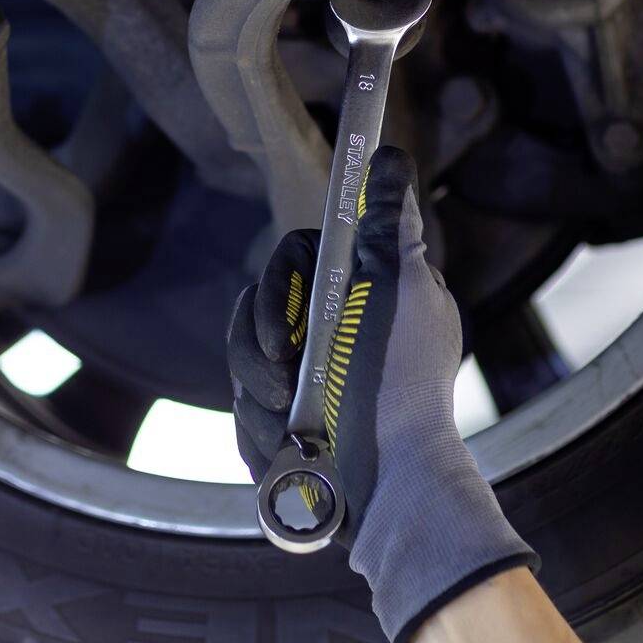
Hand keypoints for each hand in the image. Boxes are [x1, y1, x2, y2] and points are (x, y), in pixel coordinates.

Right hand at [226, 144, 536, 642]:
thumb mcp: (400, 289)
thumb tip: (391, 154)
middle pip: (256, 309)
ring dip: (260, 394)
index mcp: (358, 294)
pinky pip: (241, 414)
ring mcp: (302, 382)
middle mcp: (330, 332)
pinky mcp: (281, 428)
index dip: (279, 284)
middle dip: (261, 349)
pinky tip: (289, 447)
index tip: (289, 324)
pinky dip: (260, 433)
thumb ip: (390, 222)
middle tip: (288, 381)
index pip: (293, 258)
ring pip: (242, 363)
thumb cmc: (399, 384)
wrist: (388, 488)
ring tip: (294, 421)